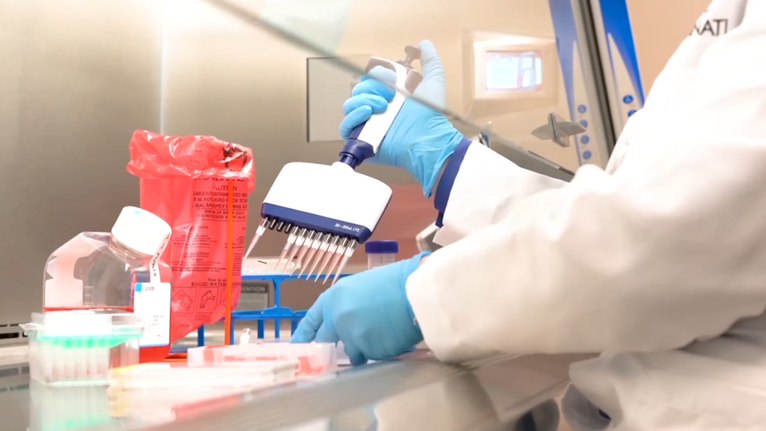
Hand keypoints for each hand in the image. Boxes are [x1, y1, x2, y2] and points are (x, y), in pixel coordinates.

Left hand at [291, 252, 428, 364]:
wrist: (417, 292)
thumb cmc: (394, 282)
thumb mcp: (360, 286)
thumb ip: (345, 306)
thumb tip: (342, 322)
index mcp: (332, 299)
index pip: (310, 322)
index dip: (303, 336)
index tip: (297, 347)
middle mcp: (337, 320)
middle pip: (325, 343)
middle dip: (331, 349)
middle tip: (338, 351)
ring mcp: (353, 337)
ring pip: (352, 353)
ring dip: (363, 348)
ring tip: (380, 332)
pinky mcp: (370, 351)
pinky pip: (371, 356)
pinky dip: (379, 350)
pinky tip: (391, 335)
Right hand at [340, 40, 464, 196]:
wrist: (428, 138)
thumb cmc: (432, 114)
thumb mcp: (433, 81)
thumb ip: (430, 61)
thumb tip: (424, 43)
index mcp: (389, 95)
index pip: (370, 78)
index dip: (377, 75)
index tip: (391, 78)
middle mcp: (376, 109)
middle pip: (358, 89)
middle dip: (371, 87)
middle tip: (390, 95)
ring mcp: (368, 124)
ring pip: (350, 104)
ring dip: (363, 99)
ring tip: (382, 106)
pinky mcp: (362, 140)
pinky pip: (344, 126)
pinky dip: (353, 116)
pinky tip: (368, 112)